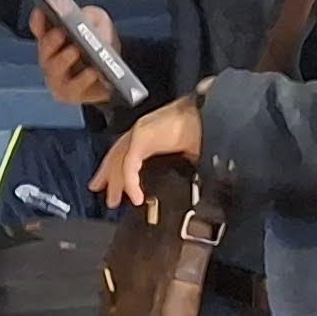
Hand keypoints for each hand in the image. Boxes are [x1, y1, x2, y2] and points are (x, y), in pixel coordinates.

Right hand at [33, 5, 119, 106]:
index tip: (40, 12)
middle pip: (44, 48)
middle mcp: (50, 58)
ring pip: (54, 70)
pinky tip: (92, 71)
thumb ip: (91, 17)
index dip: (38, 20)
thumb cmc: (100, 45)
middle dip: (50, 40)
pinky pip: (73, 88)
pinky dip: (82, 80)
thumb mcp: (99, 22)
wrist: (114, 74)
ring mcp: (56, 77)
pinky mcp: (68, 93)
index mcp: (53, 37)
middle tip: (60, 33)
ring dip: (64, 59)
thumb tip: (86, 21)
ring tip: (75, 51)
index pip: (39, 27)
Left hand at [91, 96, 205, 207]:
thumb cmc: (201, 128)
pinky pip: (130, 163)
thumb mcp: (188, 154)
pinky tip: (135, 195)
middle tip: (108, 196)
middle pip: (117, 156)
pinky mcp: (143, 136)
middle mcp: (141, 132)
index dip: (119, 170)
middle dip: (109, 177)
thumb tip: (187, 183)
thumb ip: (180, 166)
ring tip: (114, 200)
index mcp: (150, 134)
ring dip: (115, 182)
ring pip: (119, 160)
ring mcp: (140, 132)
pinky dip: (130, 181)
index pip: (127, 153)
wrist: (208, 115)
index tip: (117, 186)